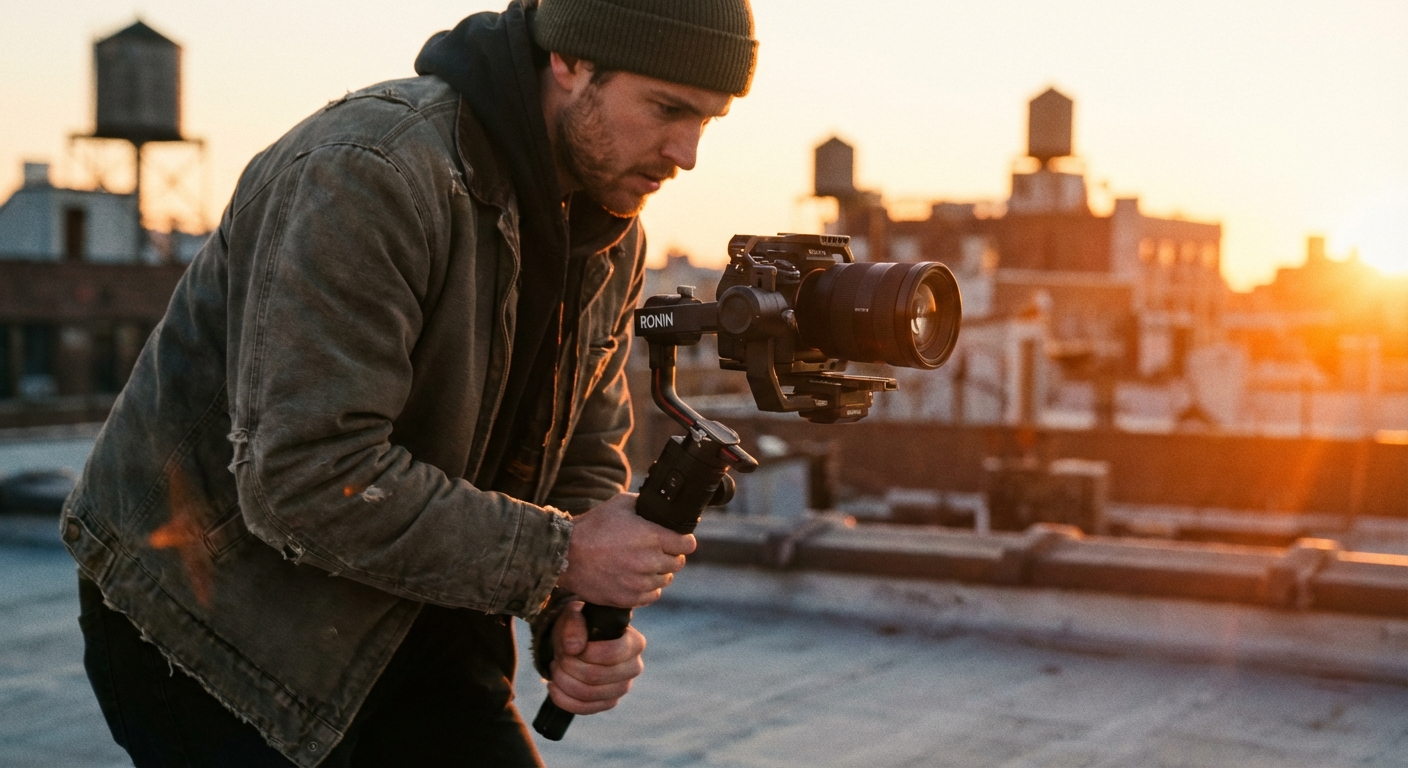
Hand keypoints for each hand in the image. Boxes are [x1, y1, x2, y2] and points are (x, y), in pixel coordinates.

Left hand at [547, 601, 645, 714]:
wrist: (576, 642)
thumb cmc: (580, 626)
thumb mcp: (574, 615)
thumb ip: (574, 625)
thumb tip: (573, 648)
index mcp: (635, 642)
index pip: (612, 654)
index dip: (584, 653)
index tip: (568, 646)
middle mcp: (634, 667)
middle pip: (596, 676)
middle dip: (569, 666)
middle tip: (558, 657)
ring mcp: (623, 688)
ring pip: (588, 694)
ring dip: (564, 681)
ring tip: (555, 668)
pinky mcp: (609, 703)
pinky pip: (584, 708)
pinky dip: (563, 699)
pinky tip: (553, 686)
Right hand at [556, 492, 694, 607]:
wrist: (565, 555)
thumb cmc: (592, 527)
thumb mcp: (621, 504)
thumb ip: (645, 506)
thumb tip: (661, 508)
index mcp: (652, 536)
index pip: (688, 544)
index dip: (683, 540)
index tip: (676, 540)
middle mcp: (649, 561)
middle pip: (677, 563)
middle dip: (670, 555)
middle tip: (655, 550)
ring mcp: (639, 582)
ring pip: (665, 580)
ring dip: (658, 572)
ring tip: (642, 563)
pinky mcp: (629, 598)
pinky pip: (652, 595)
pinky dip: (647, 588)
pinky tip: (635, 577)